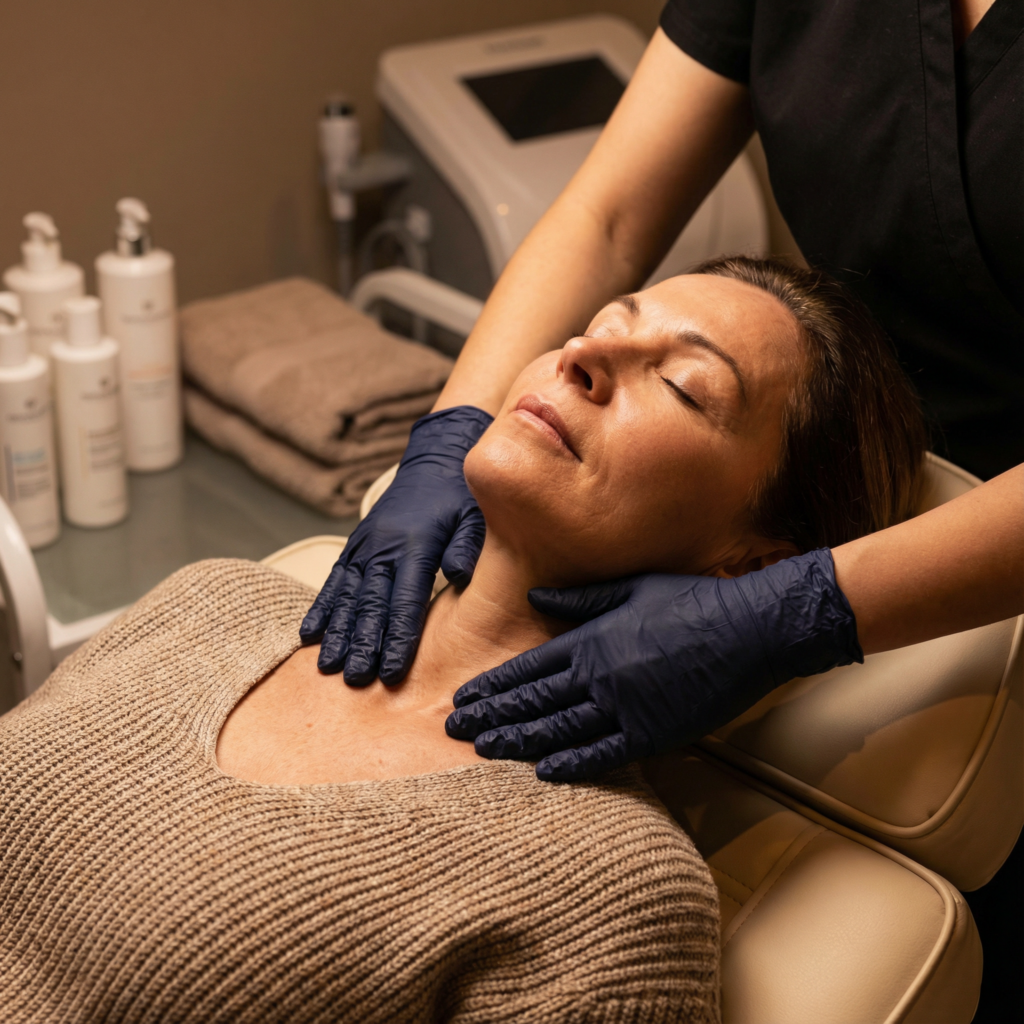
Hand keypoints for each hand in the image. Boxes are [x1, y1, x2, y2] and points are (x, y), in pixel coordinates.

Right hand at [301, 405, 492, 683]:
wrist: (435, 461)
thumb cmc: (461, 496)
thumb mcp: (476, 514)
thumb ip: (469, 545)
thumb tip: (459, 576)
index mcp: (418, 544)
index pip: (406, 600)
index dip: (399, 637)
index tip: (393, 671)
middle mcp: (385, 547)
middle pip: (371, 604)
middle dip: (362, 644)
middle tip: (355, 680)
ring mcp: (365, 545)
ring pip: (347, 595)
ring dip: (338, 632)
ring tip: (327, 667)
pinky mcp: (355, 544)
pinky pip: (334, 579)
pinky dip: (321, 607)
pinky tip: (308, 635)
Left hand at [446, 549, 861, 780]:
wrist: (749, 628)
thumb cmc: (692, 601)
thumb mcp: (631, 588)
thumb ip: (579, 599)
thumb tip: (535, 598)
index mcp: (592, 640)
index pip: (529, 670)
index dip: (494, 686)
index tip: (465, 697)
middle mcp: (600, 676)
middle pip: (534, 702)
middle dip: (492, 716)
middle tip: (456, 729)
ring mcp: (626, 708)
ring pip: (559, 730)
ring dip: (518, 741)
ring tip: (485, 750)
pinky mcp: (655, 733)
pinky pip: (605, 754)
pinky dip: (572, 764)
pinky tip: (545, 772)